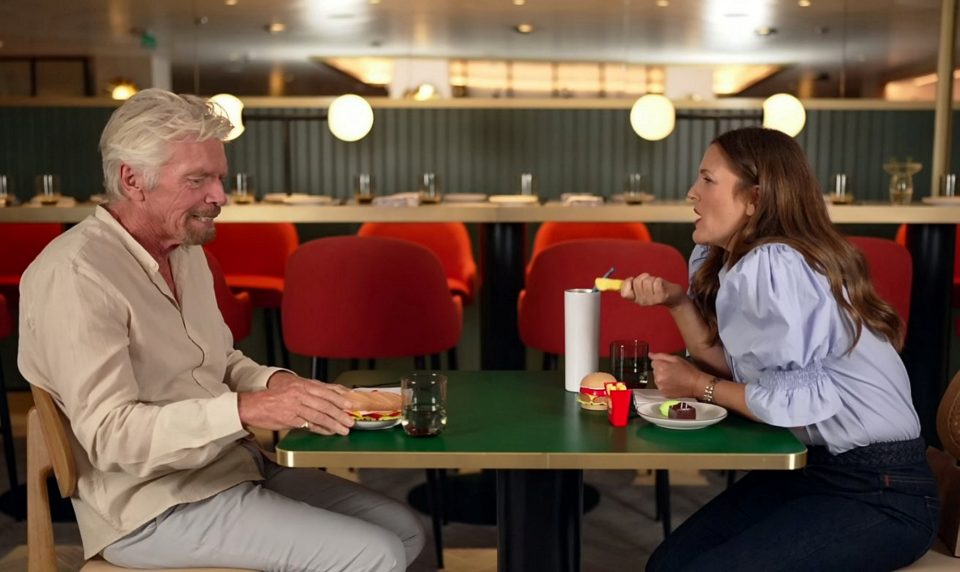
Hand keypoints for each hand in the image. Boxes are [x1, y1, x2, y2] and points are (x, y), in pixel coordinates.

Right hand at [238, 372, 355, 434]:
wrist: (255, 405)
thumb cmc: (275, 397)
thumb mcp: (295, 388)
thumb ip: (312, 392)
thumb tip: (331, 397)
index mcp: (303, 385)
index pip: (327, 391)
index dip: (341, 398)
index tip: (352, 404)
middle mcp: (301, 394)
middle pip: (325, 404)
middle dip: (340, 413)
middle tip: (351, 420)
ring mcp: (296, 406)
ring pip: (319, 415)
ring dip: (333, 423)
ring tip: (343, 429)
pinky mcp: (291, 419)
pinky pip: (309, 425)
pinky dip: (321, 429)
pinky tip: (329, 432)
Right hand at [620, 273, 684, 307]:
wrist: (674, 297)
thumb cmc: (657, 290)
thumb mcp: (642, 290)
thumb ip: (632, 286)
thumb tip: (615, 283)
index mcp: (636, 299)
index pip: (625, 293)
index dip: (627, 283)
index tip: (632, 279)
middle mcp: (642, 301)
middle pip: (636, 282)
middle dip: (643, 277)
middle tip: (649, 281)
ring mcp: (652, 300)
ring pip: (646, 281)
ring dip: (652, 278)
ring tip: (657, 284)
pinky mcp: (661, 296)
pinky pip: (656, 281)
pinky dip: (659, 280)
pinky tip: (662, 285)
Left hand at [649, 353, 707, 398]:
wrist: (696, 385)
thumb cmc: (688, 370)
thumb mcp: (676, 359)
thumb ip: (661, 356)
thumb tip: (650, 354)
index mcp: (660, 367)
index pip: (653, 363)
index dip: (661, 363)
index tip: (669, 365)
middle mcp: (658, 377)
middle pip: (655, 371)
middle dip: (661, 370)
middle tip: (673, 371)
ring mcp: (660, 386)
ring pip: (657, 379)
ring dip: (662, 378)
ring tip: (673, 378)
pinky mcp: (663, 393)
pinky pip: (660, 386)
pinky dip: (664, 385)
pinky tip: (673, 384)